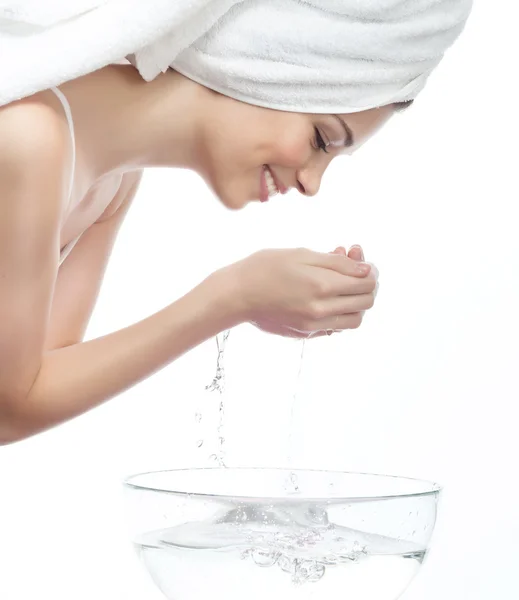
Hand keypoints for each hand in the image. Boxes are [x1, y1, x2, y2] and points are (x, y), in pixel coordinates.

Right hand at [221, 246, 377, 338]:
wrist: (236, 295)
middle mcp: (322, 310)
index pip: (366, 283)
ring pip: (354, 320)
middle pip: (366, 303)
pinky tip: (326, 298)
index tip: (361, 260)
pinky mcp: (306, 334)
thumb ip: (336, 263)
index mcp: (322, 286)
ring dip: (356, 302)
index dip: (371, 270)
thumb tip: (365, 269)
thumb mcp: (301, 255)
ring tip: (342, 286)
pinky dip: (340, 314)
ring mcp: (314, 325)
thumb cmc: (264, 268)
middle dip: (367, 285)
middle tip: (355, 272)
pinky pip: (336, 328)